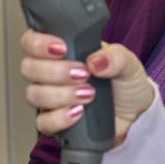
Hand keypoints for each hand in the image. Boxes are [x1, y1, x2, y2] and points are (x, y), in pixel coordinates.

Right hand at [20, 30, 154, 145]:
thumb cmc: (126, 83)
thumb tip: (95, 61)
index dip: (38, 44)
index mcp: (62, 51)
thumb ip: (115, 57)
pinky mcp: (55, 122)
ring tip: (88, 94)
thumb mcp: (128, 63)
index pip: (31, 41)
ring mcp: (50, 98)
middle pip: (28, 68)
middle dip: (56, 71)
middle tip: (83, 74)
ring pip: (34, 94)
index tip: (61, 49)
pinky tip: (78, 112)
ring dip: (61, 94)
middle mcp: (50, 73)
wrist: (136, 113)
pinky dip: (60, 118)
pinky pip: (43, 123)